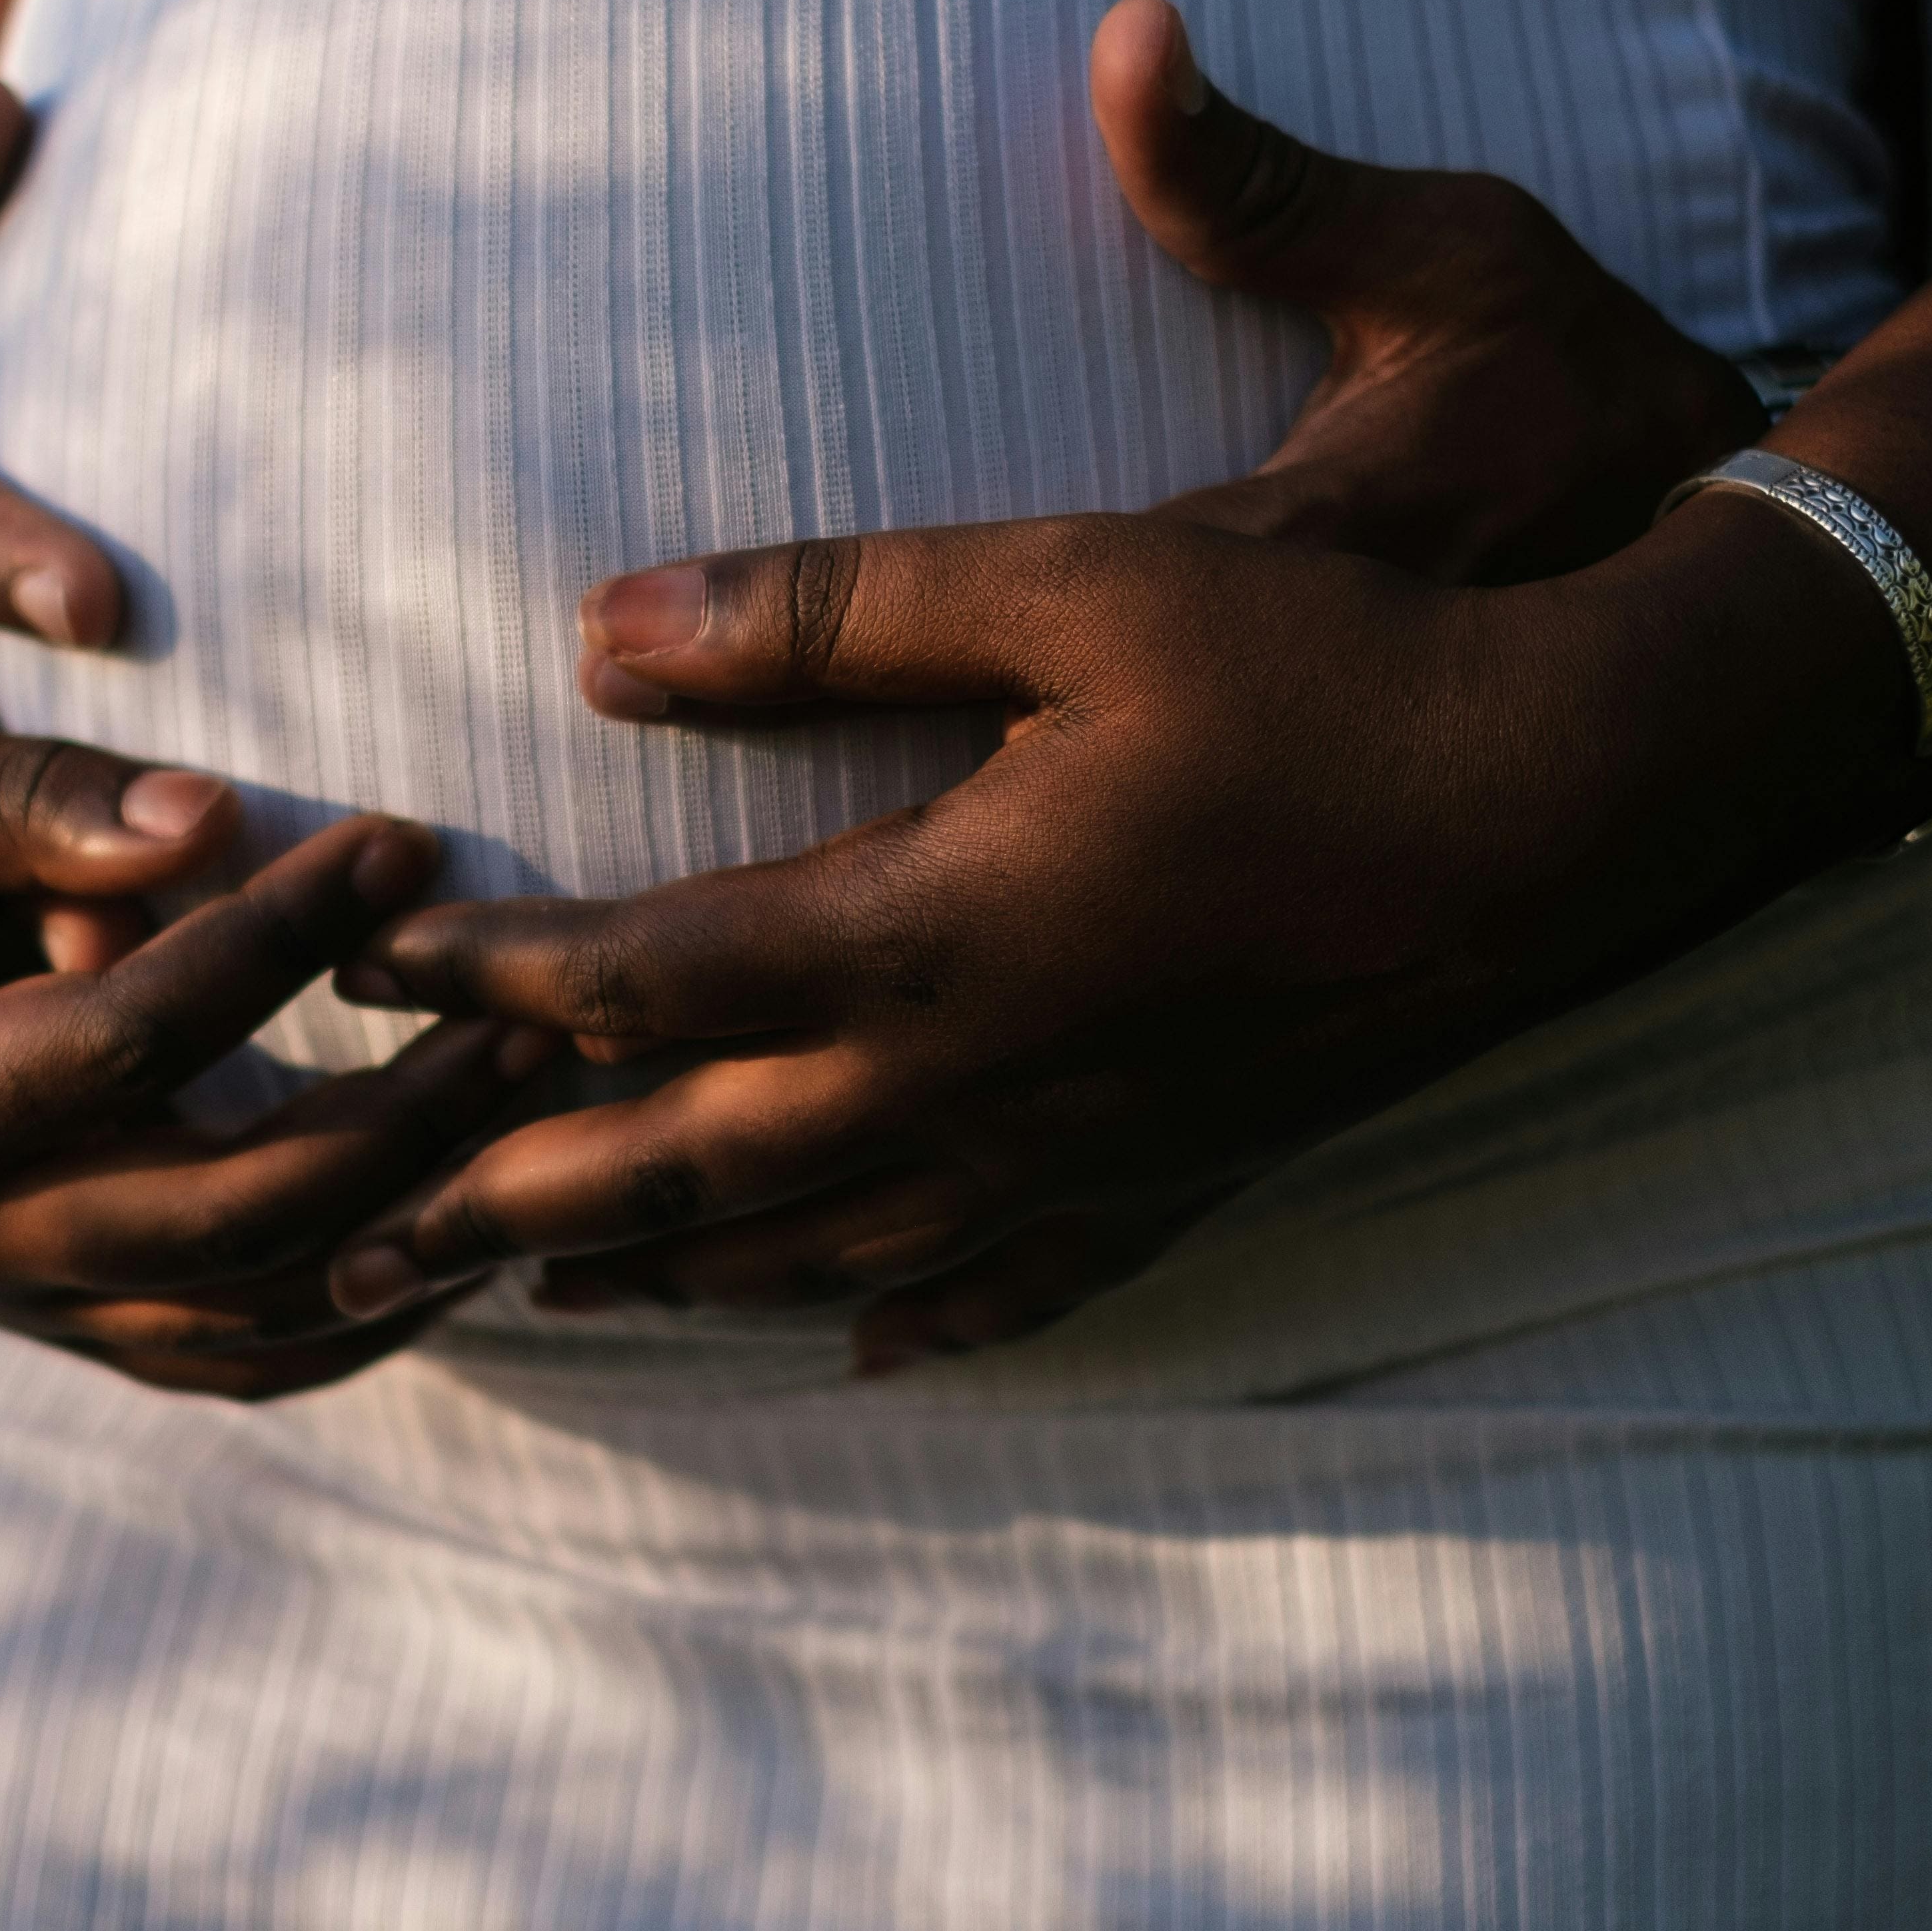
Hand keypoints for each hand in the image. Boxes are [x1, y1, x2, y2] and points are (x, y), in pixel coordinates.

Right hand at [0, 732, 549, 1400]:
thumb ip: (20, 799)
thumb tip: (208, 818)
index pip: (126, 1043)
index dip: (273, 940)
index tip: (401, 838)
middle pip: (227, 1221)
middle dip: (402, 1117)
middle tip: (530, 1004)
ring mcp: (23, 1307)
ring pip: (263, 1321)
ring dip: (419, 1221)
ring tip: (535, 1090)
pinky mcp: (77, 1326)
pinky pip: (254, 1360)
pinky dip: (377, 1305)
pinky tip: (478, 1205)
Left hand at [321, 4, 1874, 1370]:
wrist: (1578, 803)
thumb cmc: (1329, 665)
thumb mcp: (1075, 581)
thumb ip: (827, 612)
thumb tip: (598, 632)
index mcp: (936, 932)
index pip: (648, 982)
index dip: (487, 983)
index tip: (362, 972)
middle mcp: (984, 1078)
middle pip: (694, 1164)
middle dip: (509, 1197)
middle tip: (353, 1235)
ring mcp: (1083, 1147)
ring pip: (830, 1243)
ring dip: (670, 1265)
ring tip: (545, 1290)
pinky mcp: (1179, 1165)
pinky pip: (1016, 1278)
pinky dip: (913, 1313)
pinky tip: (863, 1349)